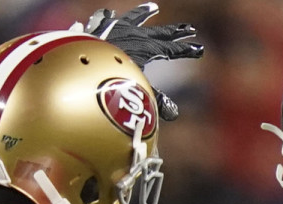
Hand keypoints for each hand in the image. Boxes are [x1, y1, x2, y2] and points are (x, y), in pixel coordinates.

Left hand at [78, 3, 203, 120]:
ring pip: (134, 19)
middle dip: (176, 32)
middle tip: (190, 28)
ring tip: (152, 8)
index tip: (199, 50)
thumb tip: (174, 115)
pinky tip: (109, 14)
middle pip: (159, 33)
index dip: (187, 50)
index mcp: (147, 49)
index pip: (172, 49)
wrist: (82, 64)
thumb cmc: (109, 80)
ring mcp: (116, 30)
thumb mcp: (138, 91)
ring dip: (144, 14)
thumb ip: (155, 101)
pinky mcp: (98, 29)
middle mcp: (135, 35)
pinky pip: (106, 20)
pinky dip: (109, 17)